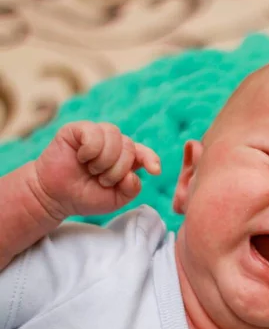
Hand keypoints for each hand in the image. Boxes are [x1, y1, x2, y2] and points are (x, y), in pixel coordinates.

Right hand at [33, 121, 160, 220]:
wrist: (54, 196)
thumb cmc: (85, 196)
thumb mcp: (115, 199)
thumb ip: (131, 188)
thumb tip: (133, 173)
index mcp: (125, 158)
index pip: (144, 152)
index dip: (151, 158)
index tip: (155, 171)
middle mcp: (114, 143)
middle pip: (130, 146)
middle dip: (118, 169)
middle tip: (102, 180)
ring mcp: (97, 134)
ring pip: (115, 136)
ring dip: (105, 160)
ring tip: (92, 170)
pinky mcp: (78, 129)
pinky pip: (94, 132)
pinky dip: (91, 149)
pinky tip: (82, 157)